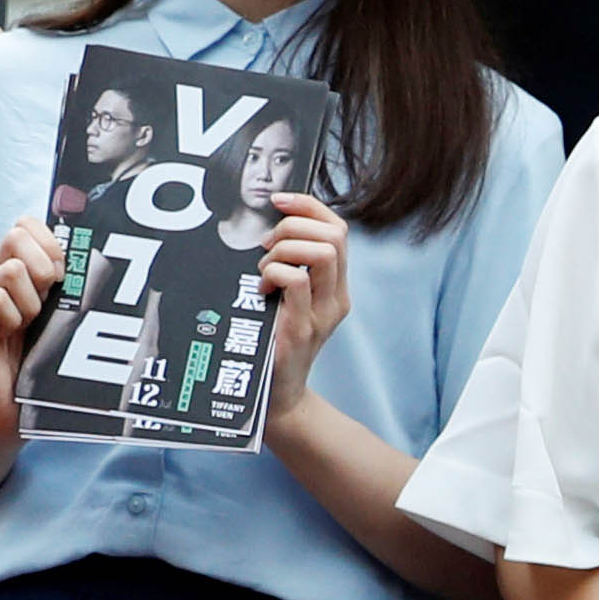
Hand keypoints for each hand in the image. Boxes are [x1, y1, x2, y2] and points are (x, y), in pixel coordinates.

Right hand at [0, 216, 61, 439]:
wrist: (17, 410)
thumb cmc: (44, 362)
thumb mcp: (61, 315)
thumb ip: (66, 284)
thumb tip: (88, 251)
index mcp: (14, 273)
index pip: (25, 224)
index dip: (49, 240)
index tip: (62, 274)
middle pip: (16, 234)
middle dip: (44, 266)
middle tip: (47, 300)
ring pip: (12, 270)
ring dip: (32, 302)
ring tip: (29, 326)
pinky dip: (12, 316)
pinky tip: (11, 335)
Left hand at [252, 192, 352, 418]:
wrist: (277, 397)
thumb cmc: (275, 344)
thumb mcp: (289, 301)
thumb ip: (289, 269)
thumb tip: (266, 228)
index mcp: (336, 287)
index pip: (338, 229)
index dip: (309, 207)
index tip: (280, 202)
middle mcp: (336, 298)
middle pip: (334, 236)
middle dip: (293, 228)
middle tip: (267, 247)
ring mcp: (323, 314)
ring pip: (321, 253)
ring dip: (284, 251)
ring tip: (264, 271)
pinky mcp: (303, 328)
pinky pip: (296, 281)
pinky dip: (273, 274)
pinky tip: (260, 291)